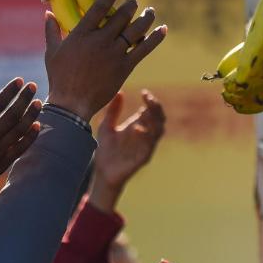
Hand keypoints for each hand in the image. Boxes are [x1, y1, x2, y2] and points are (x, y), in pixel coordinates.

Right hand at [0, 78, 41, 201]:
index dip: (10, 91)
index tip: (20, 80)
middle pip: (12, 115)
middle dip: (24, 99)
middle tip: (32, 86)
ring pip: (19, 131)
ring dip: (31, 115)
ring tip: (39, 102)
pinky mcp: (1, 165)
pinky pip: (20, 148)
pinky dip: (30, 137)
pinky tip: (37, 125)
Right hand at [44, 0, 167, 120]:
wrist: (72, 104)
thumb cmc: (59, 77)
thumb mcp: (51, 52)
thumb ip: (51, 31)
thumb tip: (47, 12)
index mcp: (82, 34)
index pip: (101, 5)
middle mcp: (100, 40)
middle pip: (122, 15)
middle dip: (131, 5)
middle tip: (134, 1)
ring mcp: (114, 54)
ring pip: (136, 29)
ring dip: (146, 18)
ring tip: (150, 11)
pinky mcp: (124, 67)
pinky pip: (144, 49)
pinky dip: (155, 38)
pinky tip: (163, 30)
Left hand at [89, 91, 165, 211]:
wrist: (103, 171)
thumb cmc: (106, 150)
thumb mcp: (107, 126)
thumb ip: (113, 110)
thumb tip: (120, 92)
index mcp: (138, 125)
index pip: (151, 110)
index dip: (151, 101)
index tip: (144, 92)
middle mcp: (145, 135)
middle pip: (159, 118)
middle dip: (156, 107)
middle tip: (148, 98)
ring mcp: (146, 146)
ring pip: (159, 130)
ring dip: (155, 120)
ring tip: (145, 110)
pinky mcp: (143, 157)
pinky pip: (150, 146)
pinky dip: (146, 136)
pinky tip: (136, 128)